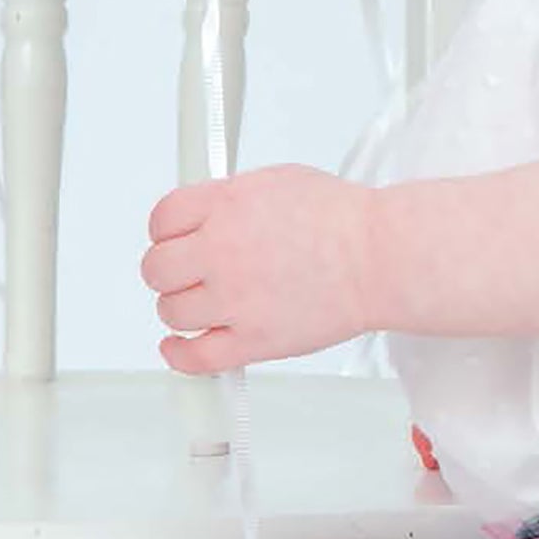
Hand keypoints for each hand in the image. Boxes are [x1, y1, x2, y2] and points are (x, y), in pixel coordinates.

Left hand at [141, 165, 380, 374]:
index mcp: (227, 205)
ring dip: (182, 309)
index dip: (166, 232)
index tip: (174, 241)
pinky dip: (179, 355)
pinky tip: (180, 346)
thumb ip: (233, 198)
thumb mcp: (279, 181)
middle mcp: (223, 251)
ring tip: (203, 306)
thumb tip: (210, 212)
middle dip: (170, 271)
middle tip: (187, 274)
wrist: (382, 258)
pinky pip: (195, 357)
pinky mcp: (253, 340)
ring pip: (172, 313)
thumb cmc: (344, 220)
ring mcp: (235, 298)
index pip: (162, 219)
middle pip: (156, 268)